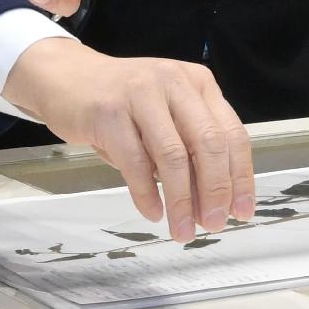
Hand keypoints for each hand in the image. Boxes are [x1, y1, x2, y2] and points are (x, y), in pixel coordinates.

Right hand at [2, 41, 254, 241]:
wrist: (66, 78)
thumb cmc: (121, 103)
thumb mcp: (166, 116)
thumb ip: (191, 149)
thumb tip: (213, 203)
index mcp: (199, 83)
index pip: (232, 134)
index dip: (241, 177)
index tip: (242, 211)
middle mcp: (175, 83)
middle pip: (209, 144)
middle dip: (216, 191)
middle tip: (215, 223)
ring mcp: (141, 94)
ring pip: (174, 156)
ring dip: (182, 201)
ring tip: (183, 230)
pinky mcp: (109, 112)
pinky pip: (135, 163)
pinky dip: (146, 194)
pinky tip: (153, 212)